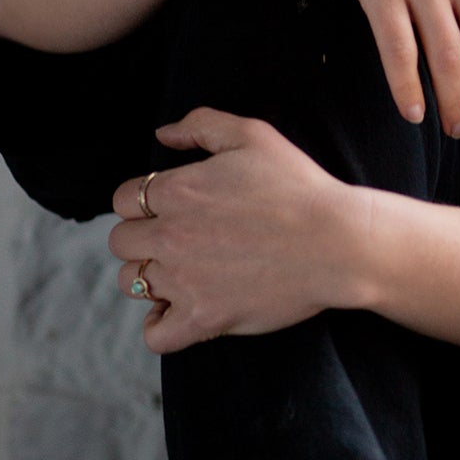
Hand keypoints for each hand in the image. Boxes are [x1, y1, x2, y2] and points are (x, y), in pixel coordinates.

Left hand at [108, 109, 360, 353]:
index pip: (122, 200)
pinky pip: (155, 335)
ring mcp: (184, 281)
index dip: (143, 203)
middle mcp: (170, 236)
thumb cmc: (301, 187)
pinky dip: (160, 326)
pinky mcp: (204, 319)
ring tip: (183, 274)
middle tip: (179, 240)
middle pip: (120, 242)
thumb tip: (163, 135)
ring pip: (131, 283)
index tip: (172, 210)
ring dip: (151, 278)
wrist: (339, 242)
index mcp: (176, 191)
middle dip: (143, 239)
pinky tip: (180, 312)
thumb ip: (200, 124)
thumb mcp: (253, 136)